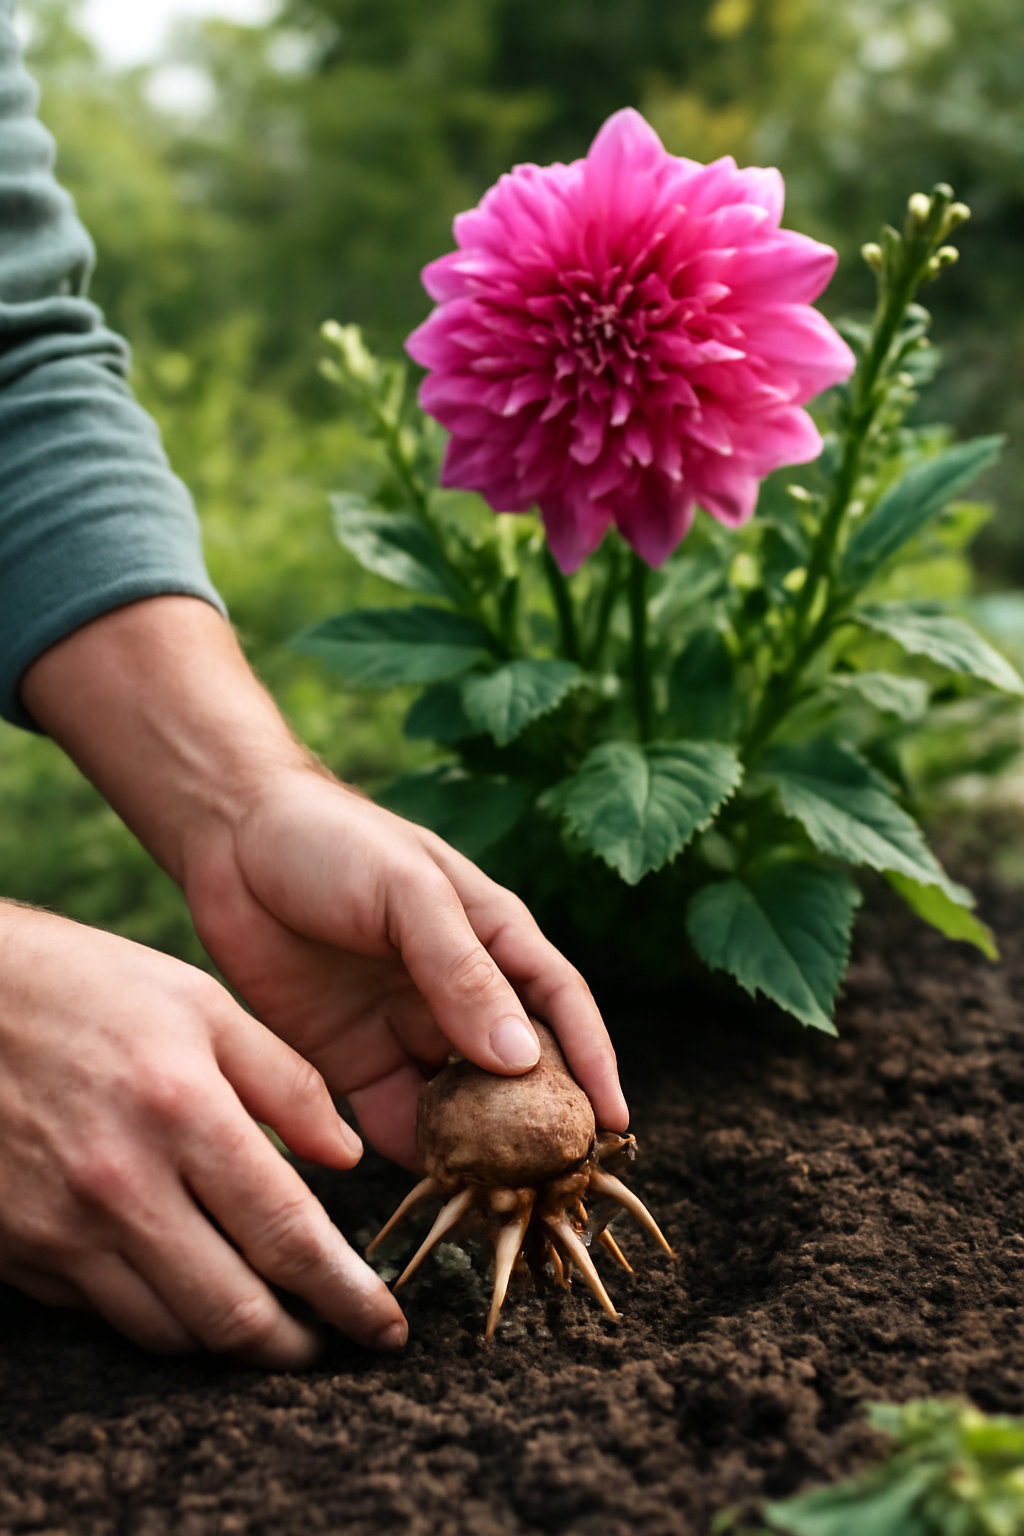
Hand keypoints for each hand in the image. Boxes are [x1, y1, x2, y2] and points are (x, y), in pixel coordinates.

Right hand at [0, 902, 406, 1364]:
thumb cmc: (85, 987)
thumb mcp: (199, 1003)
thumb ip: (285, 1081)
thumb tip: (347, 1156)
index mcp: (183, 1111)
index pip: (286, 1234)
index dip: (347, 1294)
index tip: (386, 1326)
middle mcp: (122, 1184)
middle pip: (231, 1312)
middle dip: (296, 1344)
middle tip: (332, 1341)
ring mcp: (63, 1228)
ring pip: (170, 1330)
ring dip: (230, 1338)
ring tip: (269, 1318)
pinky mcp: (22, 1251)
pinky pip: (108, 1312)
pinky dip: (161, 1312)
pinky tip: (188, 1280)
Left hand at [23, 597, 628, 1174]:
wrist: (231, 839)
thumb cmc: (333, 842)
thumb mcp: (406, 893)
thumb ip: (460, 972)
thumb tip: (524, 1058)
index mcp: (493, 936)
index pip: (561, 1005)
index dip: (593, 1061)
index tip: (614, 1124)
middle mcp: (459, 991)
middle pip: (518, 1068)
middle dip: (542, 1123)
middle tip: (558, 1182)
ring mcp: (406, 1029)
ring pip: (463, 1103)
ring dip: (482, 1148)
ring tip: (498, 1199)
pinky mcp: (351, 1059)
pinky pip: (394, 1119)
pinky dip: (415, 1153)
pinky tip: (426, 1185)